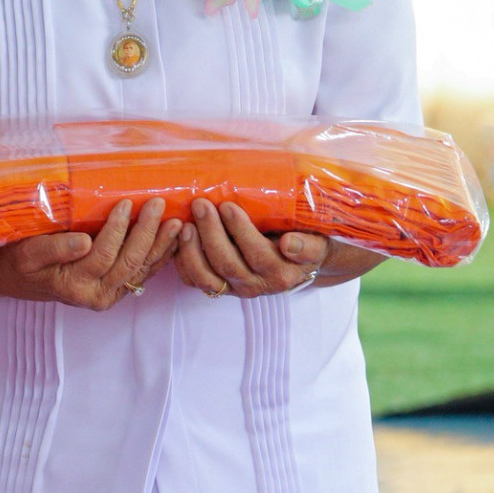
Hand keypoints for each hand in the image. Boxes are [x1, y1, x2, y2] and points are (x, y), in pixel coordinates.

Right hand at [0, 198, 183, 310]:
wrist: (17, 278)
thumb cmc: (20, 261)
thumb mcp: (26, 254)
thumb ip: (53, 249)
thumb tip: (83, 242)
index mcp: (75, 287)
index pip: (103, 255)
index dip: (117, 230)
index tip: (125, 203)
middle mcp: (97, 296)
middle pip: (129, 263)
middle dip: (146, 232)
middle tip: (158, 205)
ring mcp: (110, 294)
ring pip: (142, 269)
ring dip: (161, 245)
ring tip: (176, 222)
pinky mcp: (118, 289)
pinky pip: (144, 273)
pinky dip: (160, 256)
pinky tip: (172, 240)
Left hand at [173, 199, 325, 298]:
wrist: (297, 261)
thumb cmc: (305, 243)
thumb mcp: (316, 244)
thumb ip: (309, 246)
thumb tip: (289, 245)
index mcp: (280, 274)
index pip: (257, 255)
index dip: (240, 231)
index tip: (227, 206)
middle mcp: (256, 286)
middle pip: (227, 264)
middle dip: (211, 232)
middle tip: (200, 204)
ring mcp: (233, 288)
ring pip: (205, 277)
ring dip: (191, 250)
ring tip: (185, 223)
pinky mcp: (216, 285)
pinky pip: (192, 279)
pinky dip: (180, 260)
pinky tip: (177, 237)